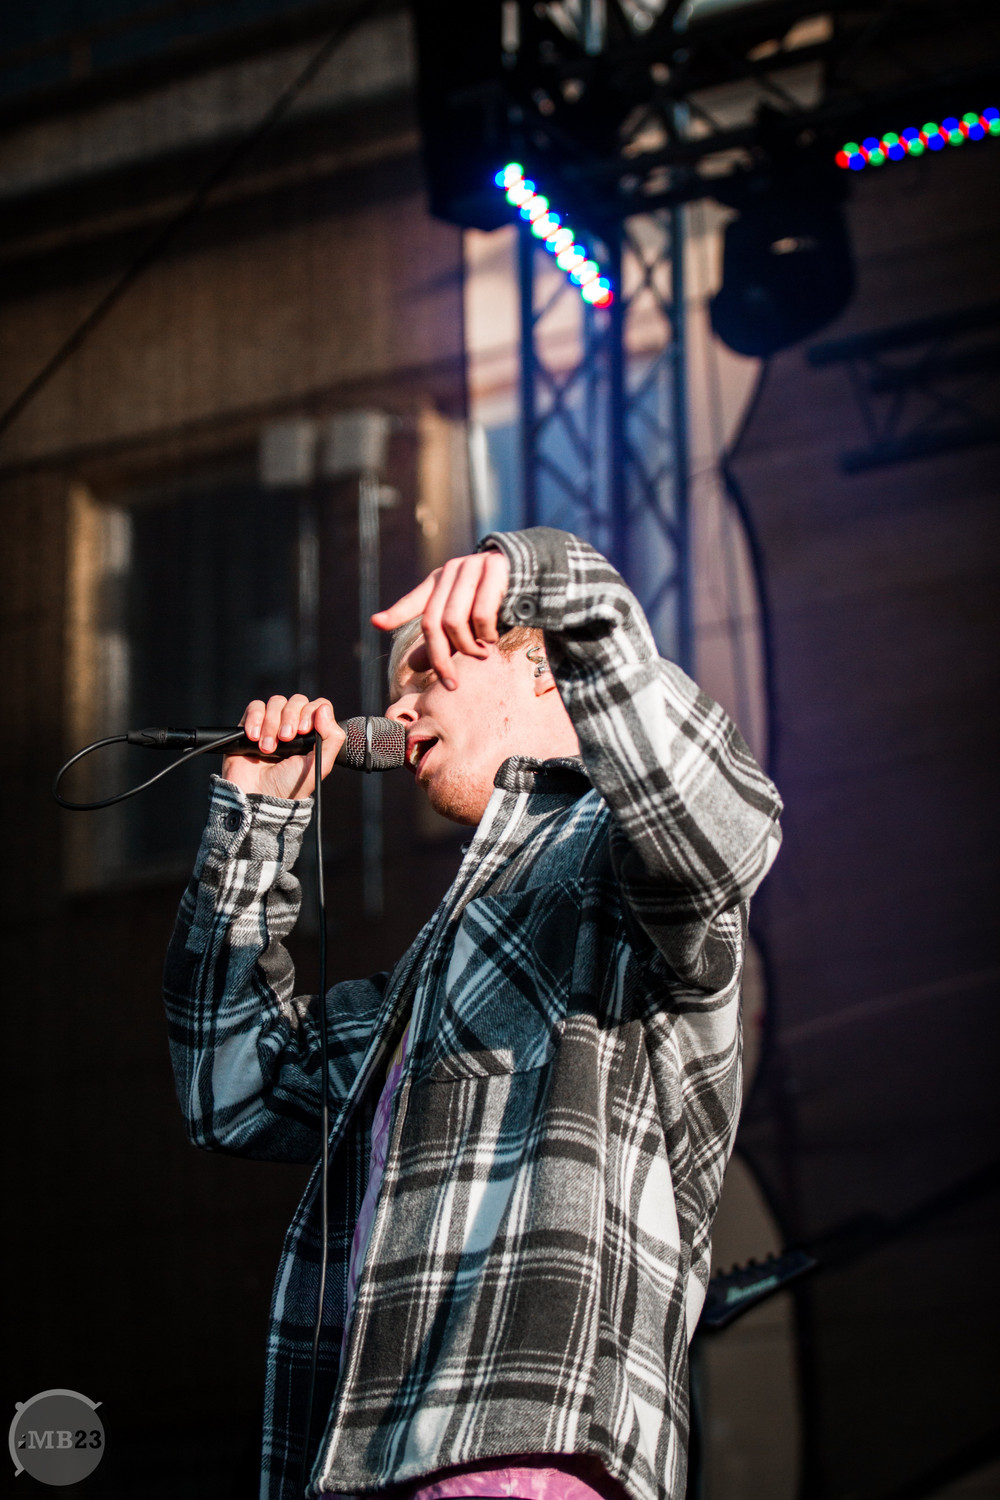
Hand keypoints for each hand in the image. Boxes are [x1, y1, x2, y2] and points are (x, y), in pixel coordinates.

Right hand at [221, 695, 344, 799]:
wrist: (258, 796)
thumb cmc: (290, 786)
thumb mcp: (319, 765)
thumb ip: (332, 738)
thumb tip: (324, 708)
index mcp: (311, 734)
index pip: (316, 706)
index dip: (310, 712)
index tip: (303, 730)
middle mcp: (292, 726)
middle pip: (296, 700)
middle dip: (290, 717)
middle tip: (285, 739)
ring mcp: (271, 724)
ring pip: (276, 702)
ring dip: (271, 724)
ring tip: (268, 748)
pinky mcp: (250, 725)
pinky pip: (255, 707)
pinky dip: (255, 719)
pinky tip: (254, 738)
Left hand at [371, 551, 509, 688]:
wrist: (537, 574)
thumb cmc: (498, 601)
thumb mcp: (466, 620)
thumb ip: (440, 639)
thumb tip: (412, 665)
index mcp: (442, 580)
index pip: (416, 600)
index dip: (396, 613)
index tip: (377, 623)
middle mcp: (453, 571)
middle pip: (432, 622)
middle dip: (439, 657)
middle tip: (450, 682)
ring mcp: (473, 567)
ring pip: (454, 620)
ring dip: (467, 647)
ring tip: (480, 654)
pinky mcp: (494, 570)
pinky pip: (481, 614)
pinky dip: (486, 634)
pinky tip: (492, 638)